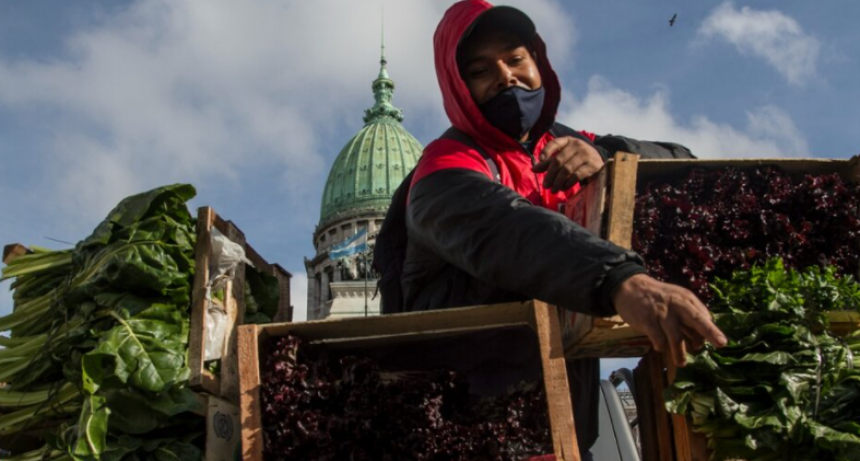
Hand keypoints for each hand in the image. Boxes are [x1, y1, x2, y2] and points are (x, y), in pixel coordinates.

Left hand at [532, 136, 604, 191]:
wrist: (598, 162)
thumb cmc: (576, 159)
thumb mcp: (563, 158)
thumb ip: (549, 163)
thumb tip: (533, 169)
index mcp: (568, 141)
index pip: (555, 143)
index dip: (547, 151)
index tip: (540, 159)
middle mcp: (578, 145)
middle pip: (558, 160)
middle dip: (550, 175)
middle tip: (546, 186)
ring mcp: (586, 154)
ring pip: (567, 169)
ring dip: (558, 181)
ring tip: (554, 189)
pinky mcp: (593, 165)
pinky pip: (577, 175)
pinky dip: (568, 183)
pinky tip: (564, 188)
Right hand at [612, 274, 727, 366]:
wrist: (629, 286)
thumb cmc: (657, 297)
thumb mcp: (675, 299)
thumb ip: (688, 316)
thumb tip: (700, 339)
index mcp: (686, 298)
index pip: (703, 316)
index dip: (708, 331)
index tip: (709, 342)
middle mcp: (676, 304)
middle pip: (696, 319)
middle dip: (710, 331)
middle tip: (721, 343)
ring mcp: (661, 313)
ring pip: (676, 337)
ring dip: (680, 353)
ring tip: (681, 363)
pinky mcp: (647, 320)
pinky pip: (658, 340)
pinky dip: (661, 346)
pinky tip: (660, 347)